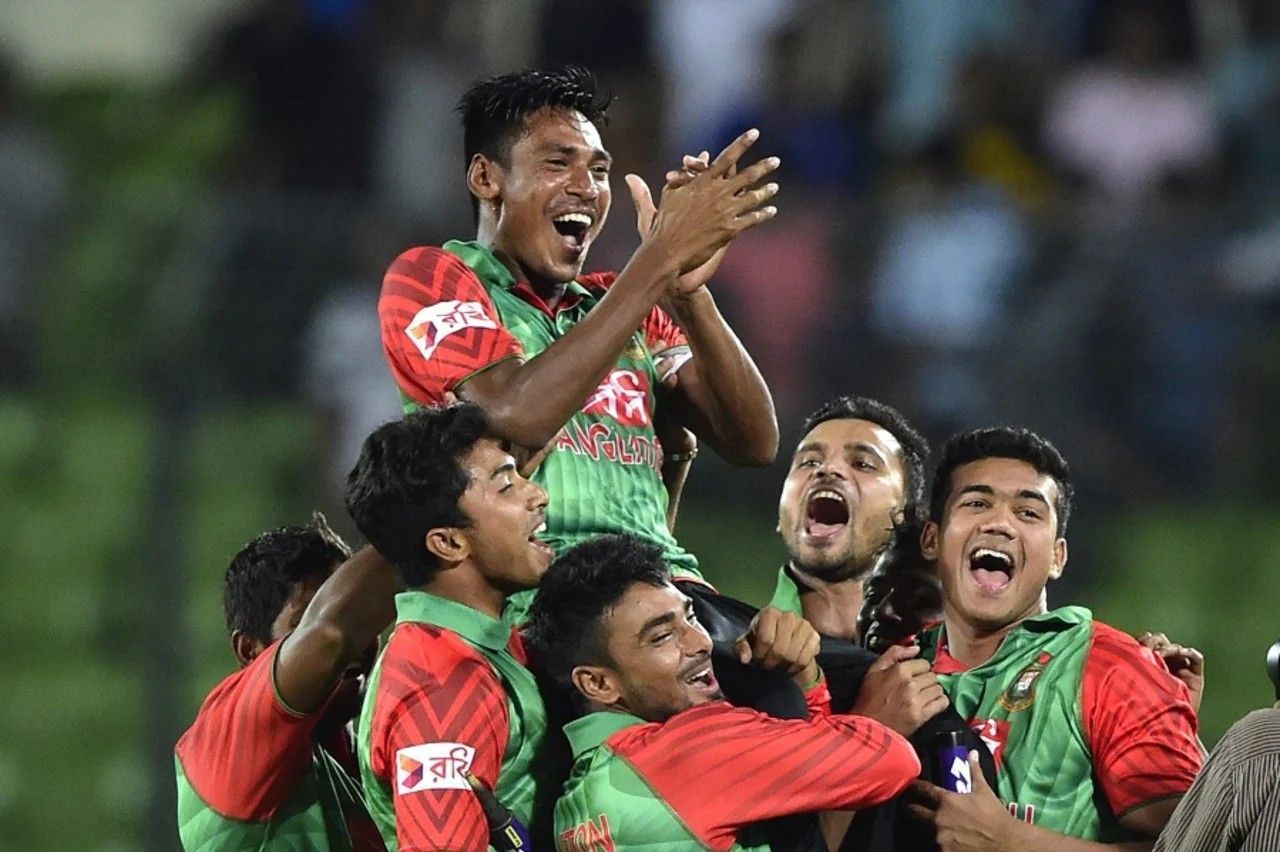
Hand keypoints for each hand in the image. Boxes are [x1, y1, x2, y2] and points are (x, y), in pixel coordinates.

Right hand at [625, 128, 778, 278]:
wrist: (666, 253)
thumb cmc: (660, 230)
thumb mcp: (656, 206)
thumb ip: (646, 191)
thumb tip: (629, 178)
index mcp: (700, 184)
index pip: (725, 158)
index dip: (741, 144)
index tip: (754, 133)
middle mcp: (715, 194)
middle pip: (745, 176)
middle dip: (762, 167)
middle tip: (775, 160)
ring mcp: (724, 212)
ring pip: (751, 197)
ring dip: (765, 191)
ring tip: (775, 187)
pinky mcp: (729, 230)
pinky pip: (751, 220)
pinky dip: (762, 214)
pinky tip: (771, 211)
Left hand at [734, 606, 821, 687]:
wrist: (786, 643)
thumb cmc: (762, 642)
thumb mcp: (748, 644)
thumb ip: (742, 649)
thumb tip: (745, 659)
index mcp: (769, 614)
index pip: (765, 639)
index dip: (760, 655)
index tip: (757, 660)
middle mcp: (788, 615)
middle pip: (779, 649)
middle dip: (771, 663)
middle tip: (768, 666)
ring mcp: (804, 625)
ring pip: (793, 656)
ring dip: (783, 666)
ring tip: (778, 665)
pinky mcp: (815, 636)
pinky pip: (805, 659)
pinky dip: (796, 667)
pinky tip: (790, 665)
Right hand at [850, 644, 948, 735]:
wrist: (867, 727)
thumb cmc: (868, 699)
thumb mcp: (874, 670)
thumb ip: (894, 653)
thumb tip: (916, 648)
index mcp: (899, 670)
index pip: (924, 663)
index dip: (920, 669)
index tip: (915, 675)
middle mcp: (910, 684)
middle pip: (932, 676)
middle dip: (927, 680)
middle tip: (919, 687)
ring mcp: (917, 701)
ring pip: (938, 689)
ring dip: (933, 691)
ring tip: (924, 696)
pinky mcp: (921, 716)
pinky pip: (941, 703)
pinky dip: (940, 702)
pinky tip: (932, 703)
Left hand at [907, 751, 1016, 851]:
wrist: (1006, 842)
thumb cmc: (995, 815)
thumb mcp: (984, 791)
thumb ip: (974, 772)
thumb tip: (972, 754)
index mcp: (946, 801)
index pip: (923, 790)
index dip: (915, 786)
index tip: (910, 785)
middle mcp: (939, 818)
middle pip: (915, 812)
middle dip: (913, 808)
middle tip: (912, 807)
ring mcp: (941, 837)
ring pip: (929, 831)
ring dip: (933, 828)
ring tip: (942, 827)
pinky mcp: (945, 851)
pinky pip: (939, 845)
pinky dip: (944, 843)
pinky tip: (952, 841)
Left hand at [1137, 631, 1204, 713]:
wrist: (1163, 728)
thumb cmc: (1144, 704)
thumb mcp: (1135, 678)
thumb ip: (1135, 660)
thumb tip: (1140, 639)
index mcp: (1144, 665)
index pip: (1145, 643)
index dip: (1142, 640)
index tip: (1137, 645)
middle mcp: (1163, 666)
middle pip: (1161, 642)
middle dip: (1155, 642)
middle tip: (1150, 651)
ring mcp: (1179, 671)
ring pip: (1176, 648)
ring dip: (1170, 648)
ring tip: (1162, 654)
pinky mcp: (1195, 677)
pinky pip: (1196, 658)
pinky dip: (1189, 653)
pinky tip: (1182, 654)